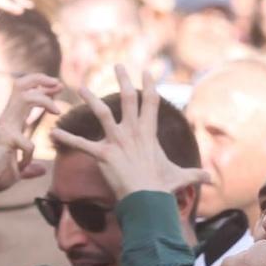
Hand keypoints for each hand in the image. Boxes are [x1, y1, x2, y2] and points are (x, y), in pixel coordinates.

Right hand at [0, 76, 64, 197]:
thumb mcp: (18, 170)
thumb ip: (30, 167)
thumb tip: (42, 170)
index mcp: (12, 122)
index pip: (25, 94)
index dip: (42, 87)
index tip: (58, 87)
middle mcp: (8, 120)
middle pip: (22, 86)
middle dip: (42, 80)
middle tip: (59, 84)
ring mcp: (5, 127)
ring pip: (25, 98)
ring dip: (44, 99)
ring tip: (58, 110)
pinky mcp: (5, 139)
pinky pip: (28, 141)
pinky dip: (31, 153)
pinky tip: (23, 165)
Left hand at [50, 66, 212, 201]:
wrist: (148, 201)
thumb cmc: (163, 188)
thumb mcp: (181, 178)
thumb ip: (196, 175)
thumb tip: (212, 181)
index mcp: (149, 133)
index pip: (151, 103)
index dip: (150, 85)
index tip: (147, 71)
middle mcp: (133, 132)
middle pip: (128, 99)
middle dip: (124, 80)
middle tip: (118, 65)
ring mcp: (117, 141)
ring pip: (102, 113)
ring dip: (90, 99)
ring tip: (80, 87)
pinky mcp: (103, 155)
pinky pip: (82, 144)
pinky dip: (67, 138)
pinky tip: (53, 132)